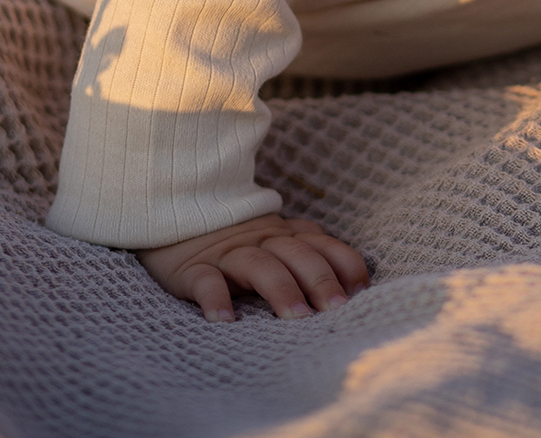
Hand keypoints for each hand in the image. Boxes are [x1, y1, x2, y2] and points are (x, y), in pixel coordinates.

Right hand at [137, 213, 369, 322]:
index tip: (361, 290)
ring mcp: (228, 253)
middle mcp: (262, 240)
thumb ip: (311, 253)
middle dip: (319, 280)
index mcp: (287, 235)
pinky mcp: (193, 268)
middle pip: (296, 254)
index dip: (345, 264)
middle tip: (335, 310)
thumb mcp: (279, 241)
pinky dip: (216, 299)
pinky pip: (205, 281)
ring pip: (258, 265)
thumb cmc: (241, 242)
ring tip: (295, 319)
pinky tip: (225, 321)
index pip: (323, 244)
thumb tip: (355, 282)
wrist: (180, 218)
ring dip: (280, 289)